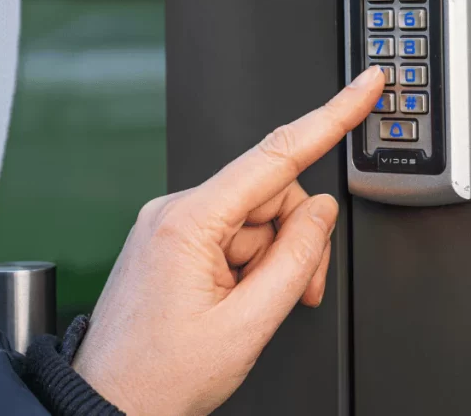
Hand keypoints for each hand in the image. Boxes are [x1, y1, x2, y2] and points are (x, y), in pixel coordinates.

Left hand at [72, 66, 384, 415]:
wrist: (108, 407)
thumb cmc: (159, 377)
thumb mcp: (248, 324)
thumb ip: (296, 258)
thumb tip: (321, 210)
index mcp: (188, 221)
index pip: (276, 154)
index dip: (330, 116)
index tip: (363, 87)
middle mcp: (176, 212)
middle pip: (273, 195)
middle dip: (297, 242)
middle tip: (298, 293)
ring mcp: (174, 226)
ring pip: (260, 220)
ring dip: (277, 261)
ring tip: (259, 309)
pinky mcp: (177, 242)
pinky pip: (238, 236)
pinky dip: (256, 266)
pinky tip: (243, 302)